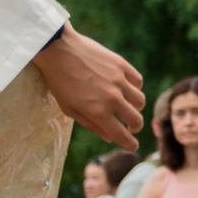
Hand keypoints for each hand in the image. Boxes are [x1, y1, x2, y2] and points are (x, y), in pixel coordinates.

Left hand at [30, 25, 145, 149]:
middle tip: (131, 127)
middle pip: (136, 120)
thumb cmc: (59, 82)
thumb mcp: (69, 108)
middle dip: (135, 127)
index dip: (129, 144)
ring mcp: (119, 81)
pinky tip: (125, 89)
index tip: (132, 146)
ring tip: (126, 107)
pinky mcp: (122, 65)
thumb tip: (109, 137)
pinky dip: (134, 88)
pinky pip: (138, 82)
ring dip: (135, 108)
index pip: (121, 135)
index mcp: (98, 112)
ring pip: (140, 101)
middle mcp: (112, 98)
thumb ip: (90, 124)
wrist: (58, 50)